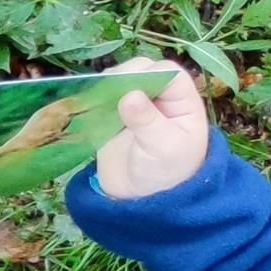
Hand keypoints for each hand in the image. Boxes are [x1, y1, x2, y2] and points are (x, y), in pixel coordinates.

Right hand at [94, 59, 208, 199]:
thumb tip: (129, 95)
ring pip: (121, 79)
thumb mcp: (163, 149)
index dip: (151, 73)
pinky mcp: (113, 116)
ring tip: (96, 98)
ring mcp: (136, 107)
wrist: (141, 200)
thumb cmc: (165, 174)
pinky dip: (94, 96)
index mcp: (182, 103)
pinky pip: (103, 97)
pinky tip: (87, 103)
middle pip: (144, 70)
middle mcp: (160, 100)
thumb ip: (147, 121)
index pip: (170, 73)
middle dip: (126, 75)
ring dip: (107, 84)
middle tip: (109, 91)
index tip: (130, 87)